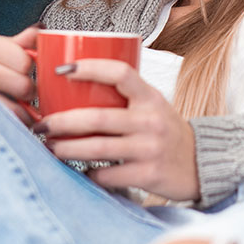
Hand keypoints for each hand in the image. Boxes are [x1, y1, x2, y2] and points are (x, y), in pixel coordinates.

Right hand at [0, 25, 38, 123]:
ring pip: (14, 111)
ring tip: (16, 109)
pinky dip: (7, 125)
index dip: (29, 70)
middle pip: (23, 86)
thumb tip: (42, 34)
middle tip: (21, 93)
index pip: (25, 61)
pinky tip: (3, 120)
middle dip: (27, 93)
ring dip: (21, 114)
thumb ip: (14, 42)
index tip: (24, 74)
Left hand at [36, 60, 198, 201]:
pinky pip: (109, 174)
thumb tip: (73, 86)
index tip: (61, 70)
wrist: (202, 164)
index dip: (90, 68)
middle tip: (41, 124)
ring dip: (67, 149)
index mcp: (150, 97)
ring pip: (98, 148)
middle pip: (98, 117)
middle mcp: (151, 120)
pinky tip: (81, 171)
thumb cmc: (166, 131)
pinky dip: (90, 173)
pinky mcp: (149, 175)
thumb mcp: (152, 105)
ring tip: (51, 147)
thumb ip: (124, 95)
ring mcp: (150, 148)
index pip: (120, 72)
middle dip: (62, 121)